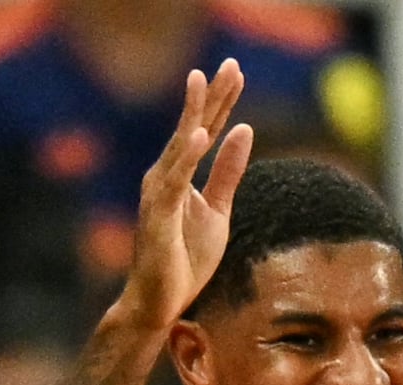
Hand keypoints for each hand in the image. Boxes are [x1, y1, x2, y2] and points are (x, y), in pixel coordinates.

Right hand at [117, 61, 253, 330]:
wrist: (158, 303)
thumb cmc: (184, 260)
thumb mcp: (218, 212)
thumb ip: (228, 172)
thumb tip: (245, 129)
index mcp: (180, 174)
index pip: (205, 129)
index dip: (222, 100)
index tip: (236, 70)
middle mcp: (164, 176)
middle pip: (193, 127)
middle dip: (210, 95)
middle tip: (228, 63)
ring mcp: (159, 194)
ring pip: (180, 147)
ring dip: (194, 114)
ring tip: (203, 82)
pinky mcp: (158, 215)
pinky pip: (175, 181)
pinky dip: (187, 157)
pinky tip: (201, 134)